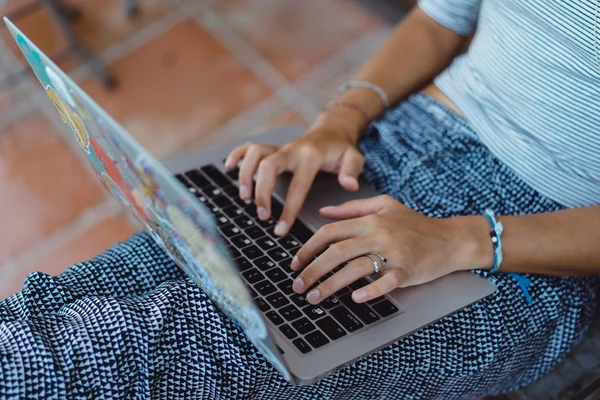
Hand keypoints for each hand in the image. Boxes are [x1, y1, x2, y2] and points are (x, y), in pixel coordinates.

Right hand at [224, 113, 364, 235]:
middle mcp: (291, 150)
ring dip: (246, 174)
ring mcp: (280, 147)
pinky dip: (237, 155)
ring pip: (255, 154)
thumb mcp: (354, 158)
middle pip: (268, 166)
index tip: (281, 229)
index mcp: (311, 156)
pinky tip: (229, 168)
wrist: (333, 130)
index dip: (288, 209)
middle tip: (262, 216)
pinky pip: (250, 146)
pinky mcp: (273, 148)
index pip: (297, 185)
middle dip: (262, 192)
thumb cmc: (342, 149)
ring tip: (244, 197)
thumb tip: (349, 185)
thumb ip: (352, 172)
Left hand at [290, 195, 489, 303]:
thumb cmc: (415, 224)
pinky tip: (356, 299)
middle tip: (297, 285)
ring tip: (314, 297)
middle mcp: (379, 234)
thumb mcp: (384, 205)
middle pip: (337, 251)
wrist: (449, 239)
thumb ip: (353, 207)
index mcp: (370, 220)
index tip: (295, 263)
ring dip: (331, 284)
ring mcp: (394, 252)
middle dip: (312, 269)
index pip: (330, 232)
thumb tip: (323, 211)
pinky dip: (371, 290)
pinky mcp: (408, 270)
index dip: (308, 247)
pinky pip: (387, 281)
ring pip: (355, 267)